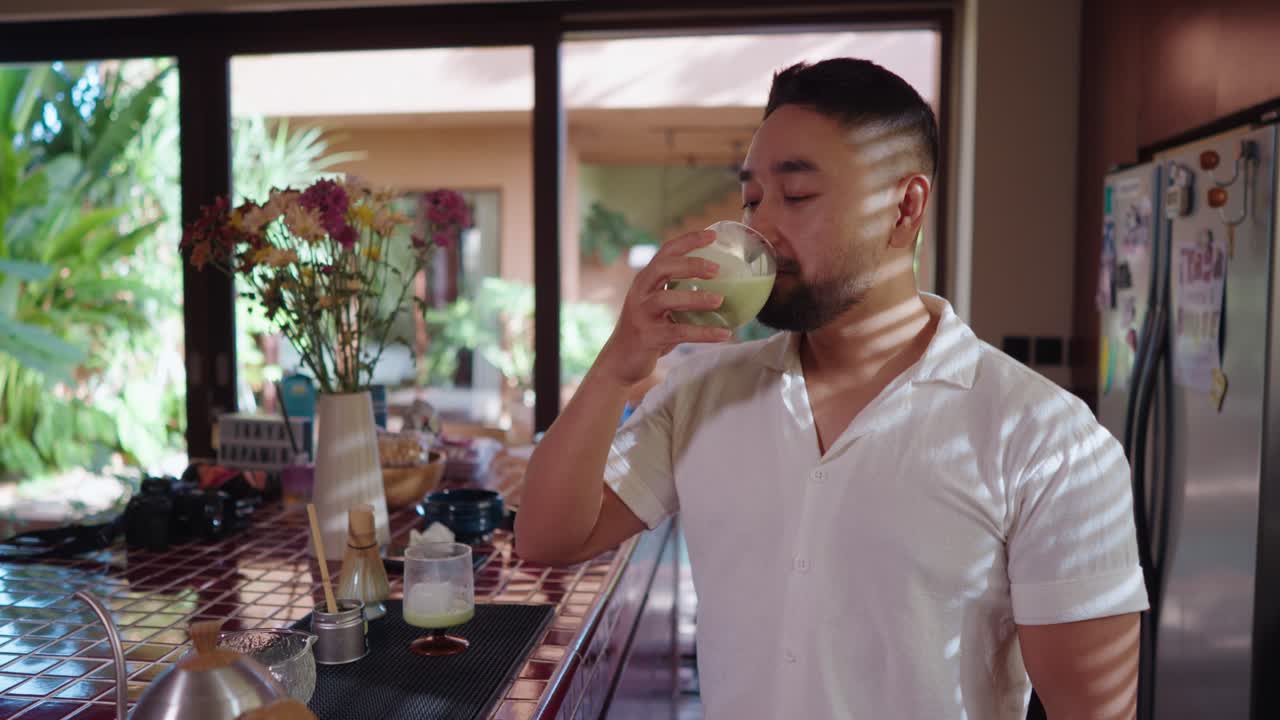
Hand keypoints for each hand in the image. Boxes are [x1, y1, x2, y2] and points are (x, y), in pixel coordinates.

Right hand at [595, 229, 733, 386]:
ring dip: (695, 298)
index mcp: (645, 280)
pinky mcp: (648, 337)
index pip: (666, 252)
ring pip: (666, 300)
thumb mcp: (659, 306)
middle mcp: (640, 293)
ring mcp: (641, 314)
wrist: (620, 361)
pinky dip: (703, 333)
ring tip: (720, 300)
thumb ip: (679, 293)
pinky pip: (678, 332)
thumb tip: (724, 288)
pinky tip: (724, 334)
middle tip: (717, 269)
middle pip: (662, 268)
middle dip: (690, 265)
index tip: (713, 235)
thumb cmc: (648, 330)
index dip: (688, 240)